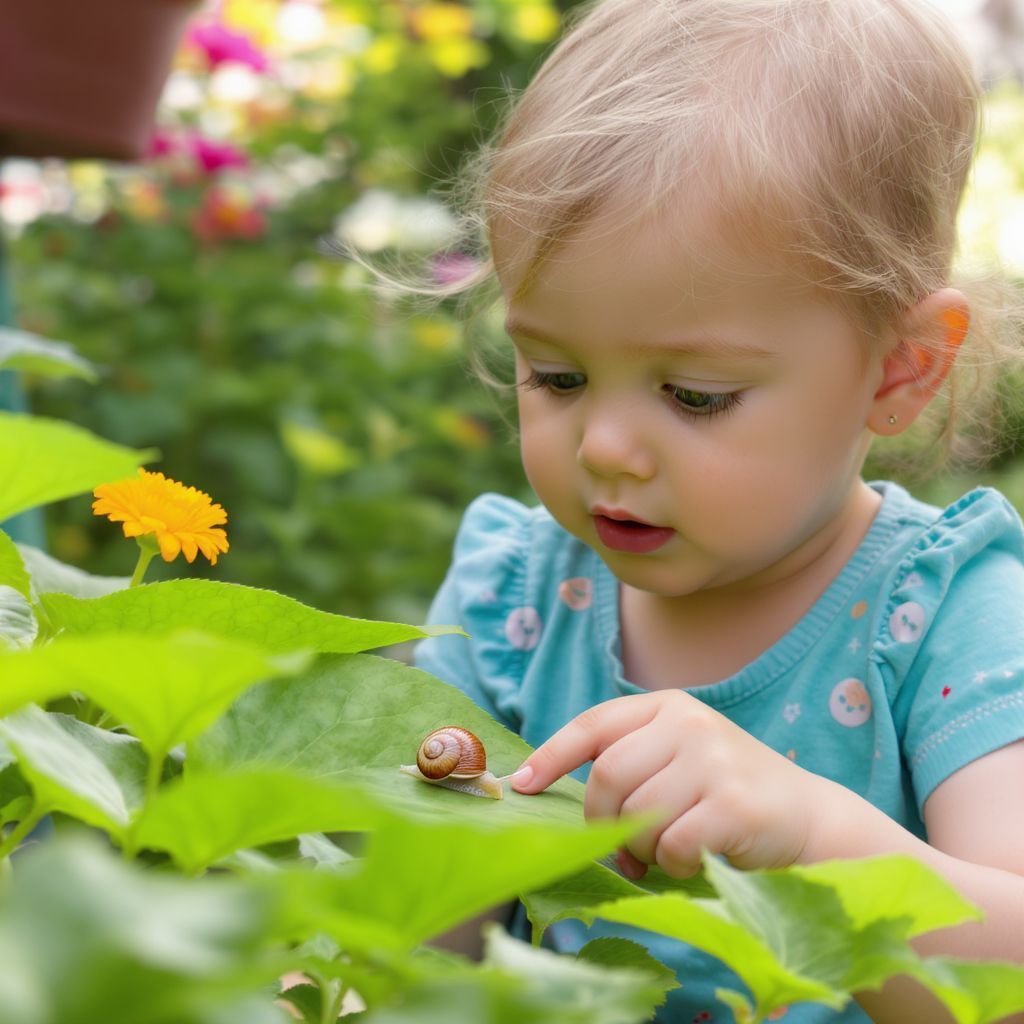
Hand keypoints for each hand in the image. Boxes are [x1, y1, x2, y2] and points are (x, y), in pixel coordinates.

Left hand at [511, 691, 827, 878]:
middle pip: (607, 776)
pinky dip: (672, 864)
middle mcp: (689, 724)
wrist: (810, 820)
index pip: (594, 724)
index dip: (551, 755)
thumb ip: (629, 763)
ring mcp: (713, 760)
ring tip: (665, 852)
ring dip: (641, 849)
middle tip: (624, 849)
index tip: (521, 785)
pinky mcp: (733, 803)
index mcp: (668, 707)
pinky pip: (671, 845)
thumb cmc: (727, 794)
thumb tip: (547, 790)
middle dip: (603, 821)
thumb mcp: (679, 758)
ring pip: (636, 815)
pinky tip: (692, 860)